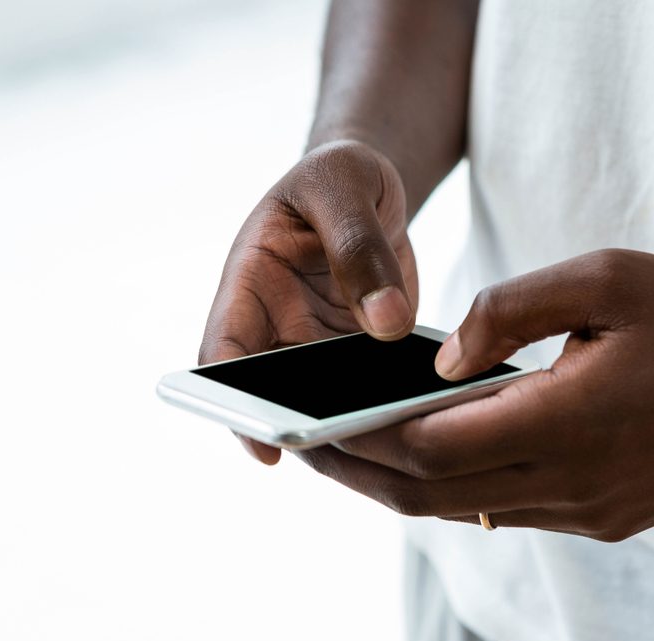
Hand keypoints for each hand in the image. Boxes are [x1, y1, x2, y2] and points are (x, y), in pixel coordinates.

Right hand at [199, 140, 417, 463]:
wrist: (368, 186)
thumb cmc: (338, 176)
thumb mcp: (342, 187)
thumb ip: (358, 246)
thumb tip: (386, 321)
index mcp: (249, 282)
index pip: (224, 352)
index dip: (233, 404)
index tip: (264, 446)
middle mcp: (276, 325)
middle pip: (276, 394)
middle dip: (306, 428)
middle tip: (351, 451)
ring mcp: (318, 345)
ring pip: (325, 403)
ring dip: (355, 424)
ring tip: (399, 436)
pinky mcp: (360, 354)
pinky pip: (370, 391)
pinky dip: (392, 407)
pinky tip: (428, 412)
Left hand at [294, 249, 653, 540]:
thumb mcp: (606, 276)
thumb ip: (508, 308)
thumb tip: (440, 358)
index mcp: (570, 421)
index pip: (431, 447)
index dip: (360, 439)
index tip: (308, 423)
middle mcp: (574, 483)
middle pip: (432, 495)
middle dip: (361, 473)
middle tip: (306, 447)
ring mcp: (591, 511)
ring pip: (466, 509)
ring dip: (404, 484)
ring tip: (354, 449)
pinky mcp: (607, 518)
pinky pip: (508, 508)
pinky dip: (457, 485)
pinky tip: (433, 454)